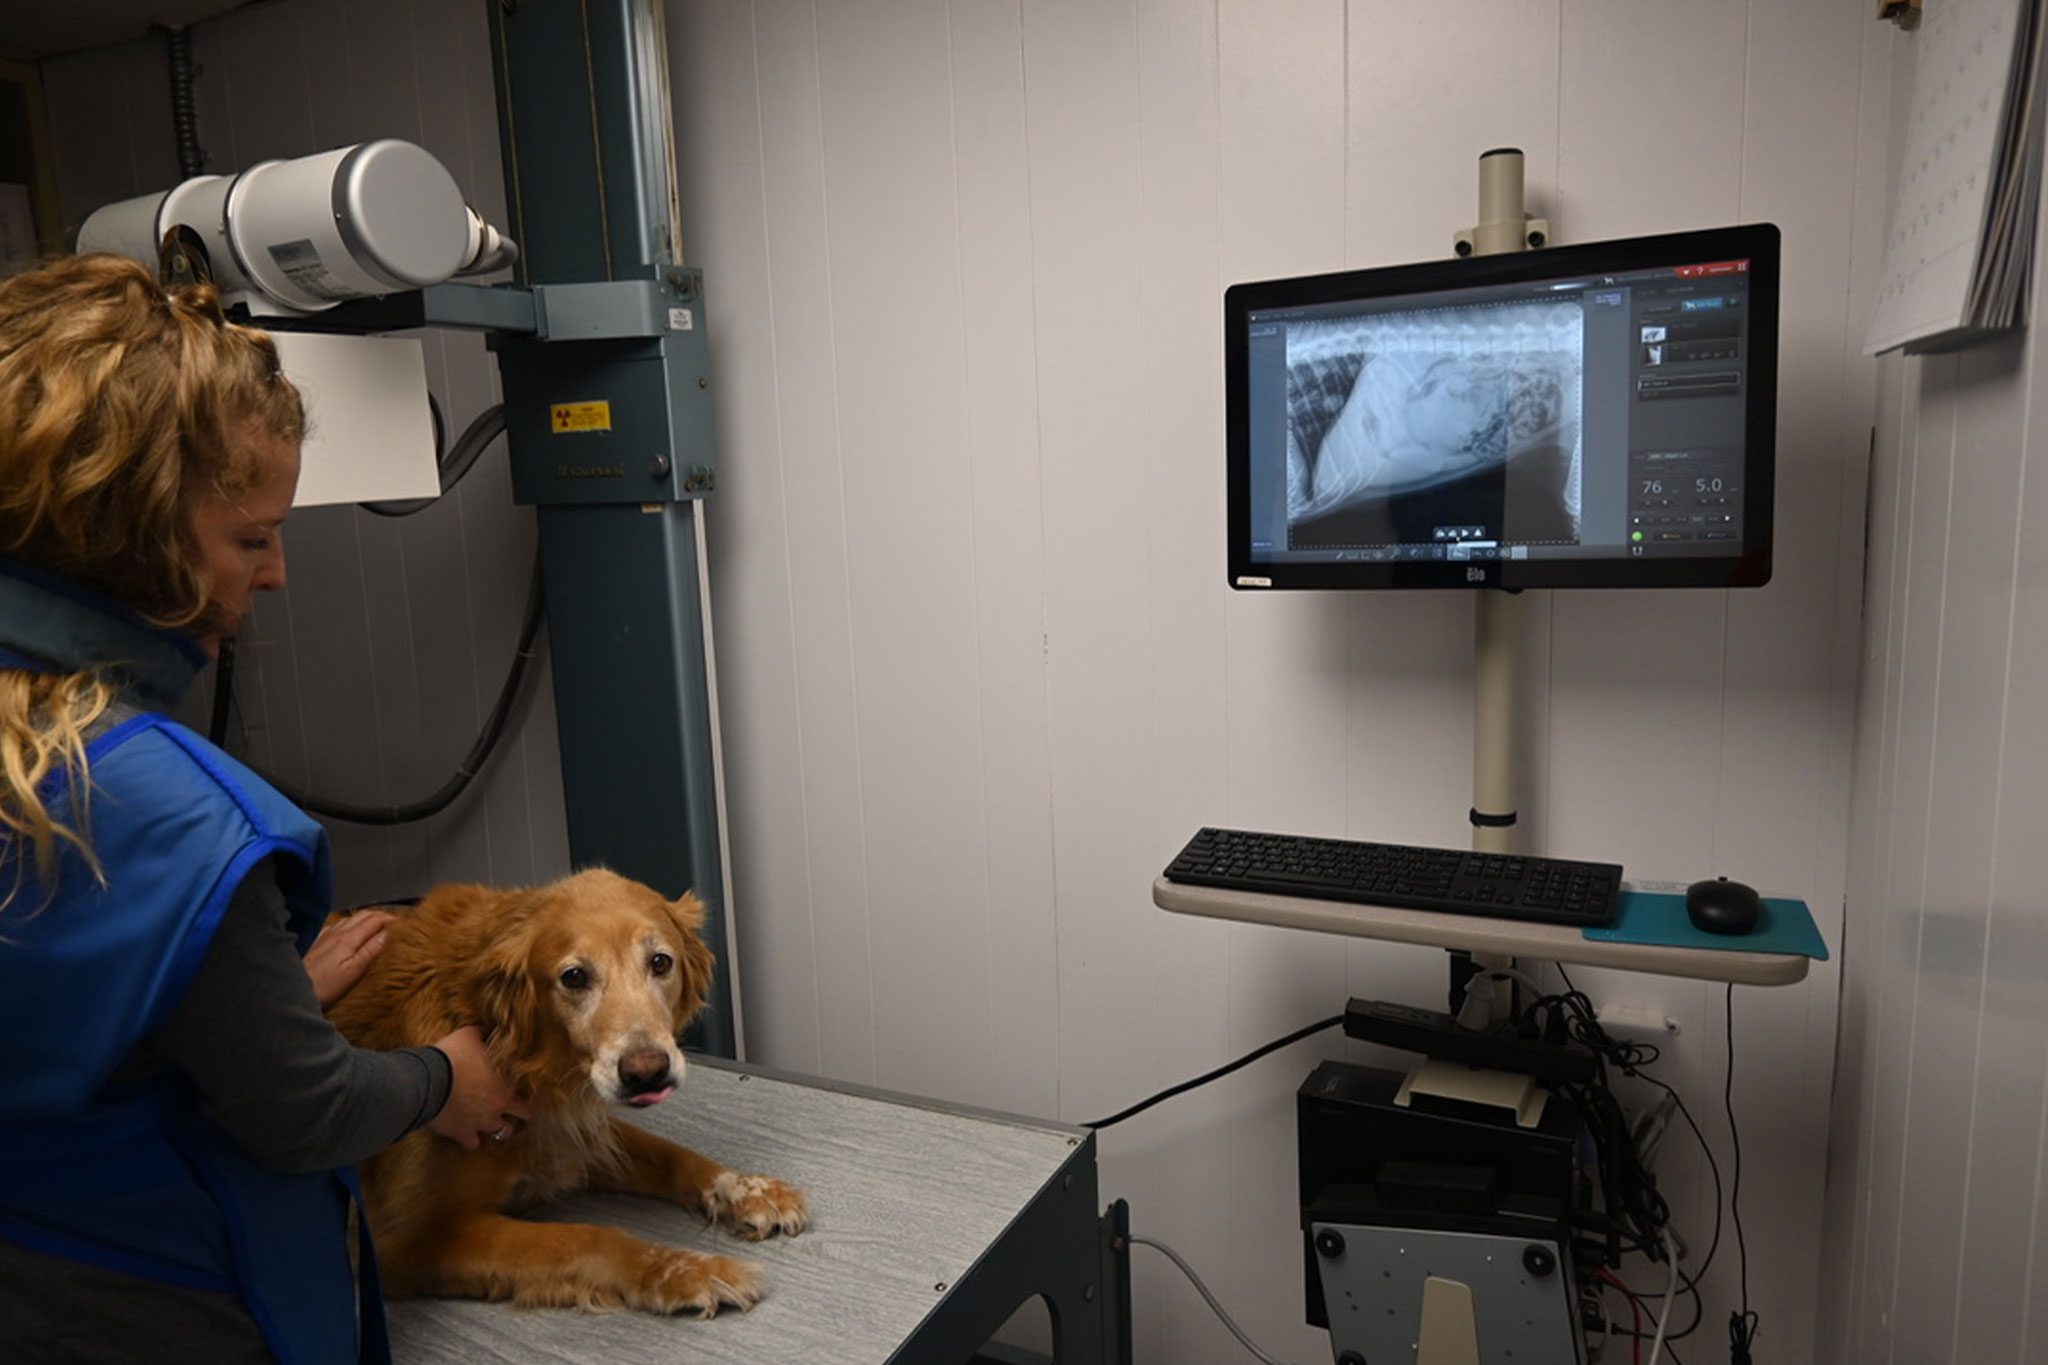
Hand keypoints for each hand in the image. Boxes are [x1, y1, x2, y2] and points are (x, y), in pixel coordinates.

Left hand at [303, 910, 394, 1007]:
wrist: (294, 990)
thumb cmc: (324, 986)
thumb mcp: (354, 971)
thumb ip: (371, 950)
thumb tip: (390, 933)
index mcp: (348, 938)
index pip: (376, 920)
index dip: (392, 919)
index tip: (406, 923)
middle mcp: (337, 932)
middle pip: (364, 915)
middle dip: (382, 915)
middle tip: (396, 922)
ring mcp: (326, 936)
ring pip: (351, 918)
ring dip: (367, 918)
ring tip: (378, 925)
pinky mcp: (317, 943)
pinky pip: (337, 924)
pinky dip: (351, 922)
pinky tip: (350, 929)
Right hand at [429, 1025, 532, 1149]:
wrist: (429, 1080)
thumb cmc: (452, 1055)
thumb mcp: (469, 1035)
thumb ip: (482, 1035)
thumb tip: (486, 1031)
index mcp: (507, 1081)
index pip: (527, 1086)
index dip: (522, 1087)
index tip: (518, 1086)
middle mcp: (500, 1104)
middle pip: (524, 1114)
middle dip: (520, 1112)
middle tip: (517, 1111)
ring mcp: (483, 1122)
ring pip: (502, 1133)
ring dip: (499, 1128)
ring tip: (495, 1125)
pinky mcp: (463, 1133)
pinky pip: (472, 1143)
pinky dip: (471, 1139)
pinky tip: (468, 1134)